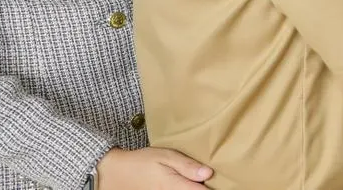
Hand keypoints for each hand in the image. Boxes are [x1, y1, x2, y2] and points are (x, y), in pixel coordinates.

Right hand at [96, 147, 212, 188]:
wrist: (116, 172)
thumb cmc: (142, 161)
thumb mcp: (165, 156)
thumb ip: (187, 166)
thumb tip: (208, 173)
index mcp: (175, 185)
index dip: (214, 189)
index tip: (225, 184)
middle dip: (205, 188)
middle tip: (214, 182)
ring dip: (195, 189)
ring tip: (202, 182)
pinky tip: (189, 185)